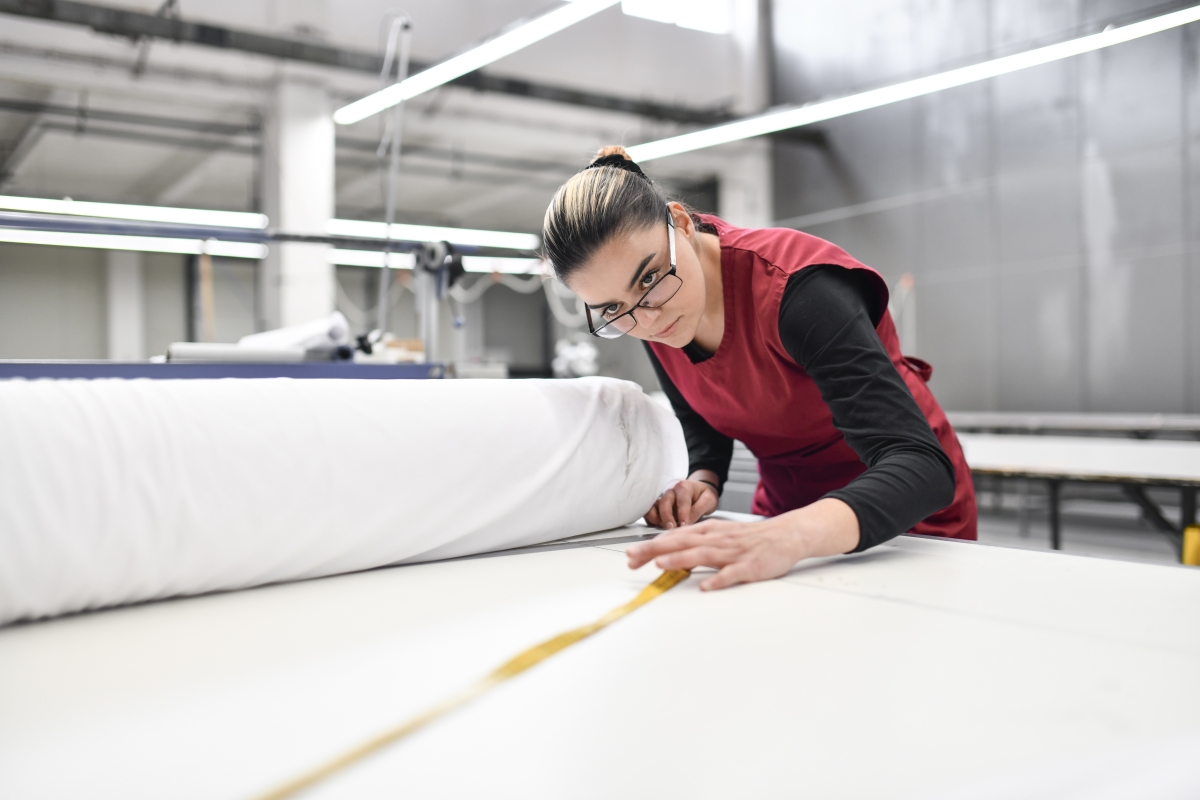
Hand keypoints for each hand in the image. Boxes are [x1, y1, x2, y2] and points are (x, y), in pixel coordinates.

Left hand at [627, 498, 859, 590]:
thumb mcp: (719, 535)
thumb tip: (668, 551)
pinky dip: (719, 579)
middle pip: (681, 543)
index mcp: (708, 533)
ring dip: (680, 559)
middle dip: (655, 550)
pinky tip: (706, 586)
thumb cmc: (750, 538)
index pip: (674, 537)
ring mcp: (733, 553)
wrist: (786, 535)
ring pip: (703, 555)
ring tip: (660, 565)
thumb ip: (695, 543)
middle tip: (633, 557)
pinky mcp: (750, 566)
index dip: (651, 546)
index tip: (630, 555)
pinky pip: (732, 574)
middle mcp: (717, 540)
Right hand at [644, 479, 718, 529]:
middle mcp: (671, 491)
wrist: (700, 492)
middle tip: (671, 528)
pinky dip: (651, 519)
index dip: (682, 515)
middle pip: (664, 502)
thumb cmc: (704, 495)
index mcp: (684, 487)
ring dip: (656, 518)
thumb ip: (698, 510)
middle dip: (667, 517)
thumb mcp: (708, 500)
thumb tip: (687, 523)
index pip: (682, 501)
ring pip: (654, 506)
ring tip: (663, 527)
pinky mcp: (659, 505)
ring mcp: (663, 498)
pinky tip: (658, 526)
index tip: (684, 525)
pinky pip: (650, 511)